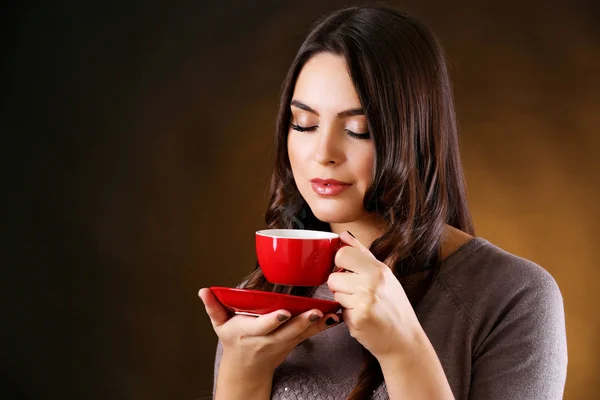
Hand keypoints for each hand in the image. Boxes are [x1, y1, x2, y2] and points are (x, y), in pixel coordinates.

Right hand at [198, 288, 339, 373]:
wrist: (246, 368)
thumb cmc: (233, 342)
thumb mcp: (219, 326)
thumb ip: (213, 307)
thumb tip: (203, 291)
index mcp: (249, 333)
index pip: (263, 327)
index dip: (274, 320)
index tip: (284, 312)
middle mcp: (268, 340)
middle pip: (287, 331)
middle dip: (301, 322)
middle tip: (315, 312)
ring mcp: (283, 343)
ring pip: (302, 334)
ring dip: (316, 324)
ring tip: (330, 313)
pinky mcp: (293, 342)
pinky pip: (309, 335)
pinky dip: (322, 327)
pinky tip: (334, 317)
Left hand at [327, 231, 423, 361]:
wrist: (404, 340)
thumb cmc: (394, 306)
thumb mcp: (383, 275)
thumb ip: (361, 253)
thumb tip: (344, 235)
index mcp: (378, 269)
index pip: (342, 254)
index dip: (340, 264)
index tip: (349, 272)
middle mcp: (372, 282)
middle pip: (333, 276)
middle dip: (339, 286)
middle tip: (355, 293)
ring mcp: (365, 301)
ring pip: (334, 294)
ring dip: (343, 301)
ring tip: (361, 306)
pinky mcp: (358, 319)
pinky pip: (339, 311)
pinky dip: (348, 315)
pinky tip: (362, 317)